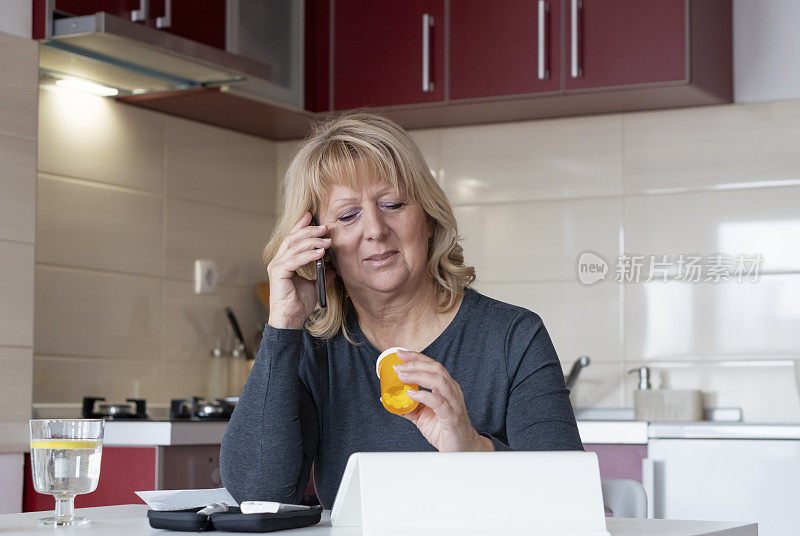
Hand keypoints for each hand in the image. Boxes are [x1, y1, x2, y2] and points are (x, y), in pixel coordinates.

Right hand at [267, 212, 335, 328]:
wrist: (291, 319)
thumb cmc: (299, 304)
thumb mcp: (314, 285)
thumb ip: (322, 274)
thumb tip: (333, 267)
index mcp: (285, 261)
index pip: (292, 238)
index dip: (301, 226)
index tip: (311, 216)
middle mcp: (278, 261)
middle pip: (293, 238)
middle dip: (309, 230)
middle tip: (324, 226)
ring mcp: (276, 266)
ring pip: (294, 247)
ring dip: (312, 241)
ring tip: (327, 239)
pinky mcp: (279, 273)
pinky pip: (295, 260)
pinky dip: (309, 255)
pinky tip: (321, 253)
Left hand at [393, 350, 492, 451]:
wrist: (461, 449)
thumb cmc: (443, 429)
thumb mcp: (422, 415)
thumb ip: (408, 406)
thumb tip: (388, 399)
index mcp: (446, 387)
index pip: (432, 365)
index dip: (417, 357)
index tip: (400, 353)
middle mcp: (452, 391)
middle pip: (436, 369)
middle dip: (415, 363)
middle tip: (398, 365)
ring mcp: (454, 403)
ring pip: (439, 381)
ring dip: (418, 375)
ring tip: (402, 376)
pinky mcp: (452, 417)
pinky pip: (439, 402)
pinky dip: (424, 395)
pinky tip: (411, 394)